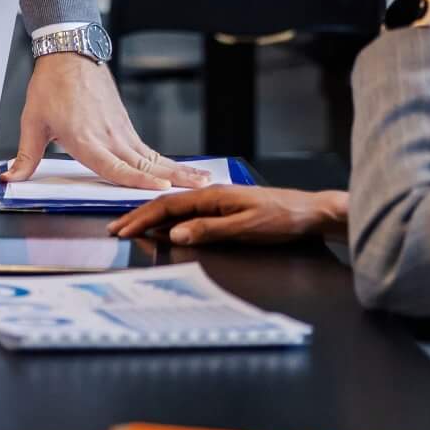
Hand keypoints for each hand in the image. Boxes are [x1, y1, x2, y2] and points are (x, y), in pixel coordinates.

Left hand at [2, 52, 211, 190]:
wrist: (68, 53)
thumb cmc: (50, 86)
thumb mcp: (32, 122)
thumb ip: (25, 156)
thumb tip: (10, 179)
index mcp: (85, 139)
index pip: (115, 167)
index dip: (137, 181)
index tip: (161, 188)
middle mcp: (108, 137)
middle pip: (145, 165)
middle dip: (174, 180)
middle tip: (200, 191)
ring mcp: (120, 131)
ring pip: (153, 157)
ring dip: (179, 170)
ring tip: (204, 181)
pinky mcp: (125, 125)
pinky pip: (148, 149)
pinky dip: (167, 161)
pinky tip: (181, 170)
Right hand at [108, 185, 347, 246]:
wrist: (311, 213)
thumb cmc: (284, 219)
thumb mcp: (247, 229)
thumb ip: (210, 230)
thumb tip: (176, 234)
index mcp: (213, 196)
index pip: (168, 206)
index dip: (142, 218)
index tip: (123, 230)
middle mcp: (213, 196)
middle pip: (167, 206)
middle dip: (139, 218)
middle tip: (117, 230)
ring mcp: (219, 202)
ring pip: (177, 210)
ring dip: (152, 219)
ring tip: (133, 228)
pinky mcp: (227, 211)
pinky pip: (190, 215)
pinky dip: (170, 221)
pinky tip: (166, 228)